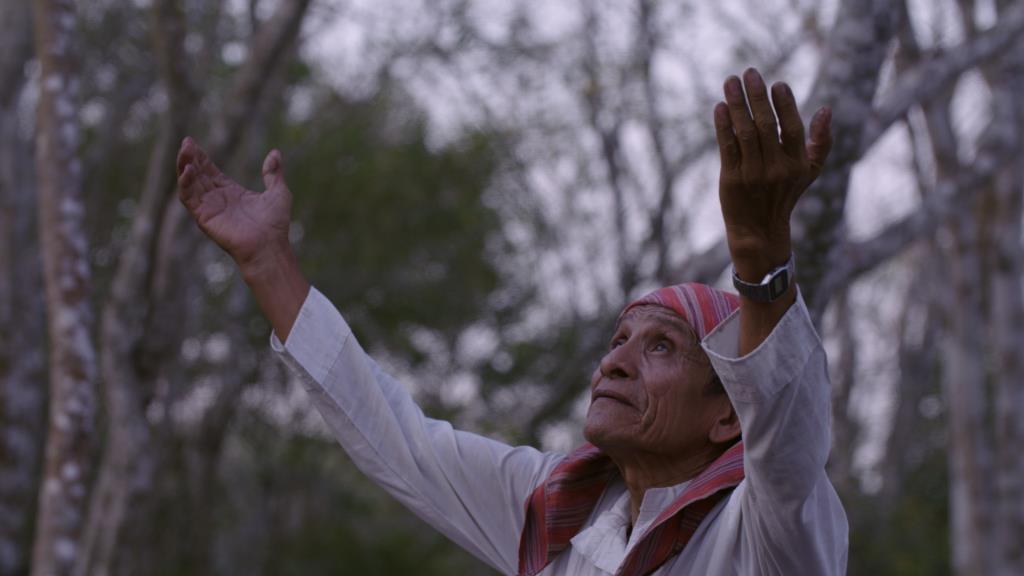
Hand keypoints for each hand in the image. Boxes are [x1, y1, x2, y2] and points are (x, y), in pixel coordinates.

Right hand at [176, 137, 292, 276]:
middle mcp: (217, 199)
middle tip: (186, 142)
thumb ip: (273, 173)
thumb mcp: (278, 192)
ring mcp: (209, 208)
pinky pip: (188, 198)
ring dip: (184, 167)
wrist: (269, 244)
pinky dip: (185, 183)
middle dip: (190, 158)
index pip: (210, 171)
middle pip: (197, 175)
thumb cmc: (275, 224)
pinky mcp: (204, 217)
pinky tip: (187, 170)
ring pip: (190, 184)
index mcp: (231, 193)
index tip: (193, 142)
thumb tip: (275, 153)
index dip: (201, 158)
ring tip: (184, 151)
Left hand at [713, 68, 831, 279]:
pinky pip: (727, 147)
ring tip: (730, 81)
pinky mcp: (731, 179)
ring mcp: (752, 174)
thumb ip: (821, 141)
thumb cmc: (786, 193)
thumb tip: (827, 109)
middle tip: (749, 72)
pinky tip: (720, 107)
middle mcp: (776, 168)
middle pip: (765, 125)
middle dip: (757, 96)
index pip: (792, 128)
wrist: (759, 230)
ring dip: (736, 104)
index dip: (785, 104)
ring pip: (744, 132)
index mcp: (797, 164)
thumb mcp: (810, 170)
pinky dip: (722, 126)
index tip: (776, 83)